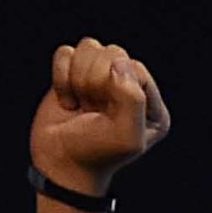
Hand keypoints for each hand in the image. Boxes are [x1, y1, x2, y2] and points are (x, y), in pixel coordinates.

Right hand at [35, 37, 171, 190]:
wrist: (61, 165)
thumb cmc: (97, 154)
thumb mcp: (126, 135)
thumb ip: (133, 98)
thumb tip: (119, 61)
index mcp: (150, 103)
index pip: (135, 67)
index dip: (115, 85)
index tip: (105, 112)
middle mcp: (129, 86)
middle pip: (112, 53)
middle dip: (95, 82)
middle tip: (92, 111)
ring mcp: (101, 78)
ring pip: (89, 47)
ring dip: (78, 78)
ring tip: (82, 106)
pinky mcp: (74, 75)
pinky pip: (65, 53)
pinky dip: (60, 77)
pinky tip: (67, 101)